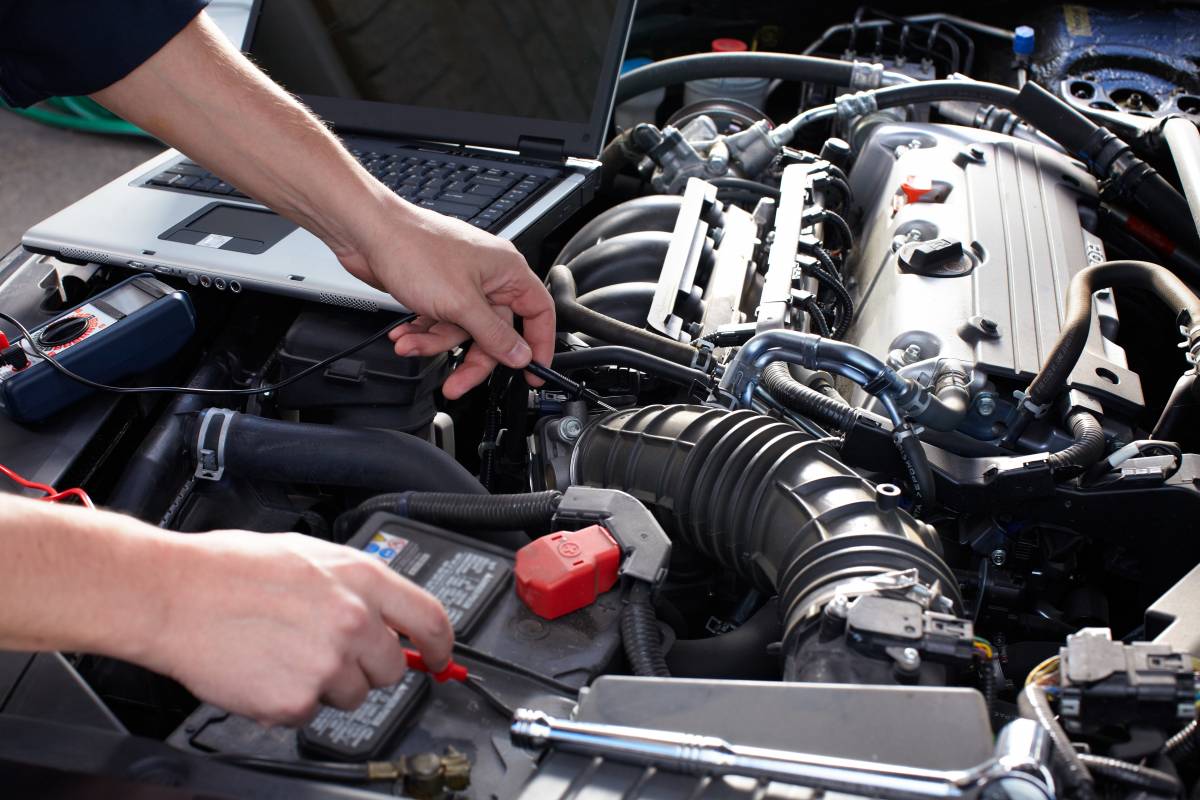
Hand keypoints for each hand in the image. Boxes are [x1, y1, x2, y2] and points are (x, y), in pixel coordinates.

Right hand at [151, 530, 452, 725]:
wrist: (173, 595)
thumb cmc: (230, 568)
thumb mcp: (310, 554)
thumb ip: (355, 584)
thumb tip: (386, 610)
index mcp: (361, 579)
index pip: (430, 619)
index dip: (440, 644)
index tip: (438, 655)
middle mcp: (353, 622)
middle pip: (391, 668)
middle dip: (366, 667)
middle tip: (327, 651)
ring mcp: (327, 664)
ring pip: (353, 695)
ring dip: (327, 685)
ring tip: (285, 654)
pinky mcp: (296, 700)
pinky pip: (309, 714)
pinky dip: (289, 702)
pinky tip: (264, 671)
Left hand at [339, 199, 554, 398]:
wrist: (368, 233)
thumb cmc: (414, 249)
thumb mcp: (461, 304)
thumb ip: (494, 335)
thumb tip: (519, 355)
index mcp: (507, 271)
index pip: (538, 313)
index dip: (538, 345)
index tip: (532, 371)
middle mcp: (489, 278)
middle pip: (495, 333)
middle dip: (473, 359)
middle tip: (458, 382)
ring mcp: (462, 284)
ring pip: (463, 332)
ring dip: (435, 343)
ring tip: (411, 345)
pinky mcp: (438, 290)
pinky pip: (441, 323)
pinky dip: (423, 333)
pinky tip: (405, 334)